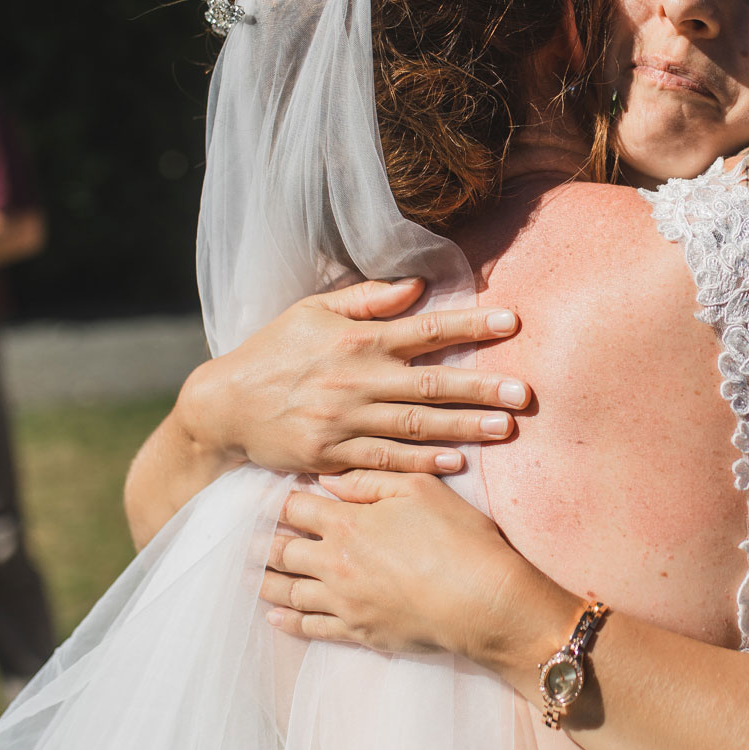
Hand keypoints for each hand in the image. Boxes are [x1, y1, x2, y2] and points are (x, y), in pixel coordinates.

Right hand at [177, 278, 530, 479]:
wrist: (223, 405)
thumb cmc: (273, 351)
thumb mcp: (312, 310)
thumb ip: (366, 298)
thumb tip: (416, 285)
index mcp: (357, 339)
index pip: (425, 328)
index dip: (471, 325)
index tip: (513, 322)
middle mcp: (356, 379)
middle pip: (431, 383)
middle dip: (482, 388)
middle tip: (526, 393)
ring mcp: (345, 420)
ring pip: (416, 425)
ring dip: (464, 428)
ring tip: (507, 430)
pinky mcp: (333, 455)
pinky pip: (386, 460)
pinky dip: (422, 463)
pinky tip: (457, 464)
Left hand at [260, 470, 569, 667]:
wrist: (483, 601)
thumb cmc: (459, 538)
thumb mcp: (421, 489)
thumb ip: (371, 479)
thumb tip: (331, 478)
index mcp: (347, 523)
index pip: (294, 508)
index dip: (274, 500)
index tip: (258, 496)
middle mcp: (334, 564)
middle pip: (281, 551)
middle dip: (258, 541)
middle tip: (239, 536)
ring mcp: (343, 603)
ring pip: (287, 591)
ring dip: (264, 580)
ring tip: (246, 574)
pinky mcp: (358, 633)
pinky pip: (310, 628)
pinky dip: (287, 621)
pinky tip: (274, 616)